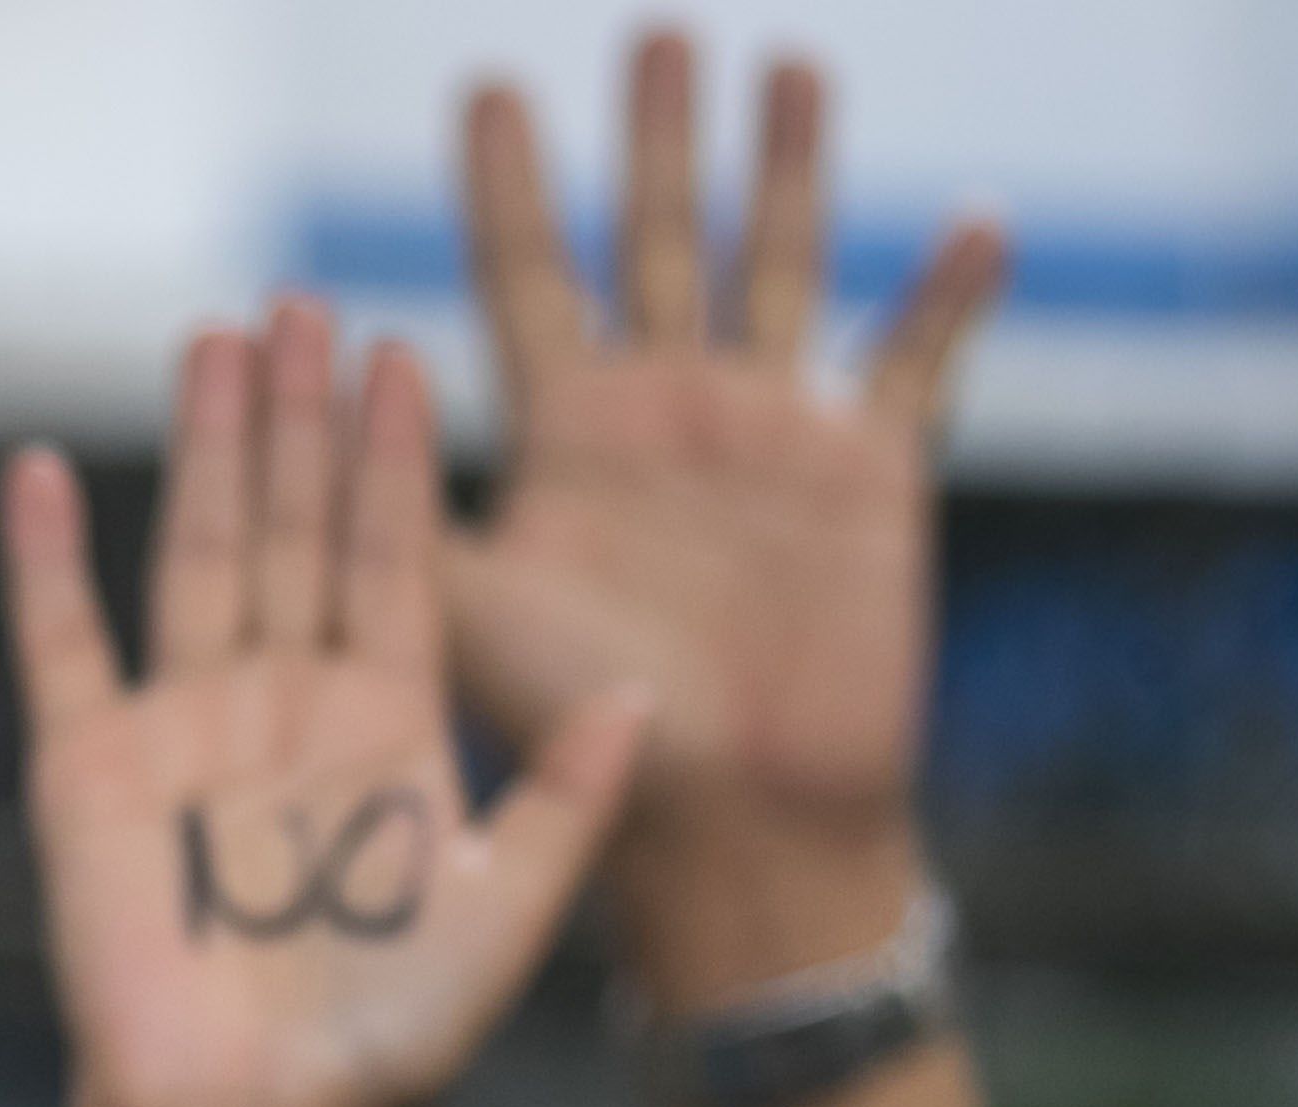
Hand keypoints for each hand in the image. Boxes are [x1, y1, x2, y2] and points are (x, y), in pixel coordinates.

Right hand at [9, 308, 644, 1106]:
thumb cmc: (380, 1050)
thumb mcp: (509, 912)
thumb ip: (568, 800)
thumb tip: (646, 691)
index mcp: (387, 729)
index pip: (395, 560)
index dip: (397, 461)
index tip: (405, 356)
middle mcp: (284, 710)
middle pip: (296, 531)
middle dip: (302, 420)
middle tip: (304, 304)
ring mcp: (183, 734)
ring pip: (197, 556)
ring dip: (205, 451)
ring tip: (214, 342)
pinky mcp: (90, 777)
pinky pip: (64, 645)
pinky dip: (46, 560)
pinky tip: (44, 474)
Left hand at [449, 36, 1005, 999]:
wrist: (720, 834)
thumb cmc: (573, 745)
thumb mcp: (466, 630)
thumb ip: (400, 531)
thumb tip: (319, 428)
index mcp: (558, 444)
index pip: (521, 282)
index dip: (506, 189)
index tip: (486, 88)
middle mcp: (660, 421)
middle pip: (654, 243)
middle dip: (652, 142)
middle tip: (653, 29)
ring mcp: (768, 440)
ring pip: (779, 267)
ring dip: (788, 170)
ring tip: (784, 65)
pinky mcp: (869, 477)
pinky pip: (918, 367)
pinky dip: (952, 300)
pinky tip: (978, 223)